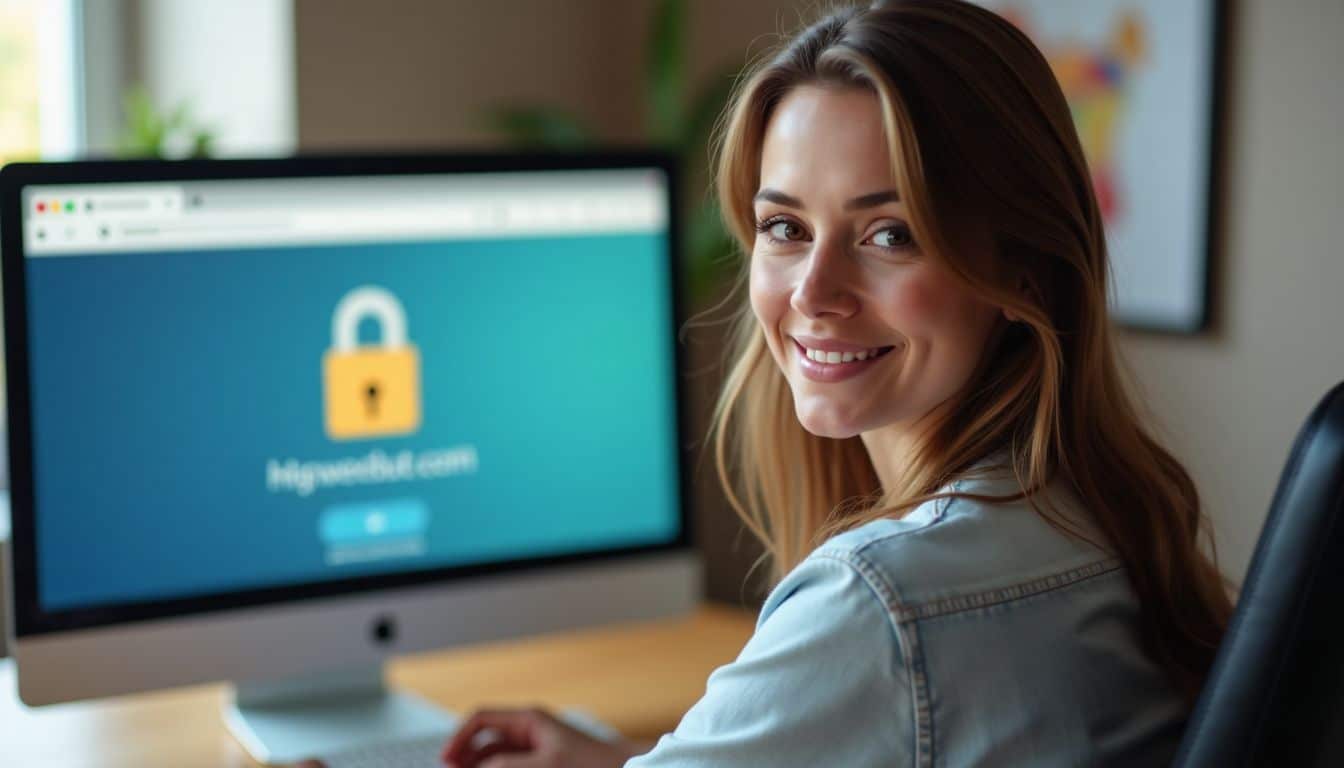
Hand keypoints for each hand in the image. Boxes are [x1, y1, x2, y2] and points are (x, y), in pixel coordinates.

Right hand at [442, 707, 645, 767]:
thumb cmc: (593, 763)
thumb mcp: (545, 764)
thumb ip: (506, 765)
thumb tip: (476, 766)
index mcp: (528, 719)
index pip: (481, 719)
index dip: (459, 738)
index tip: (446, 761)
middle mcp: (530, 729)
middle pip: (485, 740)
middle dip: (466, 757)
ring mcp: (536, 747)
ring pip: (496, 756)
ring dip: (481, 766)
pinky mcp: (544, 762)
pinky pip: (511, 765)